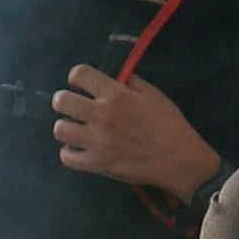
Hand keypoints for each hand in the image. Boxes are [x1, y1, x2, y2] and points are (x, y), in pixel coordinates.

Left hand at [51, 64, 218, 197]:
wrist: (179, 161)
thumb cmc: (170, 125)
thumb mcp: (153, 94)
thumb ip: (130, 82)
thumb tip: (113, 77)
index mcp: (116, 94)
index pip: (79, 74)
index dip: (77, 78)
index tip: (83, 86)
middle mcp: (101, 115)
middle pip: (61, 101)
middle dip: (65, 102)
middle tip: (75, 109)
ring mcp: (97, 141)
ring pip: (59, 129)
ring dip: (66, 128)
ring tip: (76, 130)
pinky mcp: (97, 164)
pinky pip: (66, 157)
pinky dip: (70, 153)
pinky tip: (79, 150)